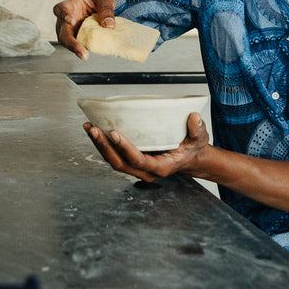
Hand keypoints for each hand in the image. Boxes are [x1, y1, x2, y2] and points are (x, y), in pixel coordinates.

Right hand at [52, 0, 114, 59]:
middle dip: (70, 42)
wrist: (99, 4)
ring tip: (84, 55)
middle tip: (80, 50)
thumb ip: (105, 7)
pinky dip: (84, 49)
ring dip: (75, 49)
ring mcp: (70, 30)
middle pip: (62, 32)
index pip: (61, 9)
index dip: (64, 15)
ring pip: (68, 42)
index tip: (71, 20)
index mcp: (70, 4)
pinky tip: (92, 52)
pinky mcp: (78, 38)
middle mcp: (66, 19)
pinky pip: (78, 45)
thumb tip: (109, 25)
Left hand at [83, 112, 209, 182]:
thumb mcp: (200, 139)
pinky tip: (94, 130)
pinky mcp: (131, 160)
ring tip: (89, 127)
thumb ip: (198, 129)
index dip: (126, 148)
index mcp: (161, 167)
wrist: (189, 158)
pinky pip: (114, 155)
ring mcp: (137, 167)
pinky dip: (102, 143)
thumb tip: (194, 117)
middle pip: (120, 162)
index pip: (139, 160)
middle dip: (105, 146)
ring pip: (113, 160)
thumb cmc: (192, 148)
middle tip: (94, 129)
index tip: (115, 133)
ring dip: (99, 145)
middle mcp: (146, 170)